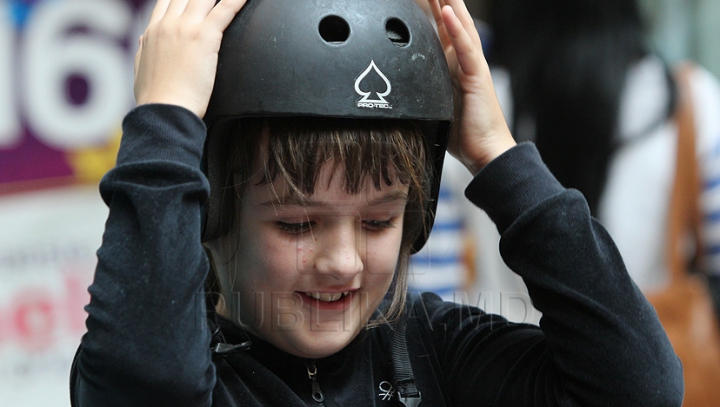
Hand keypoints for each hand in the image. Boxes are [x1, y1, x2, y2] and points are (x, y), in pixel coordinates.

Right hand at [134, 0, 246, 117]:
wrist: (164, 111)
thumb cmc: (156, 99)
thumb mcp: (141, 69)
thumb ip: (144, 51)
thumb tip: (143, 40)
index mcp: (153, 33)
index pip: (167, 3)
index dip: (180, 0)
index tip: (189, 1)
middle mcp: (167, 25)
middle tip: (209, 2)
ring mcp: (185, 28)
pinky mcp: (204, 36)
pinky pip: (225, 9)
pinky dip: (237, 1)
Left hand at [427, 0, 515, 173]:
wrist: (484, 153)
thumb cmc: (462, 134)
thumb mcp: (433, 107)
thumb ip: (420, 92)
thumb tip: (395, 91)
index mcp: (451, 66)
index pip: (438, 30)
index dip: (429, 9)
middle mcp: (463, 61)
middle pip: (449, 21)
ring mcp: (472, 66)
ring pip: (460, 26)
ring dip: (448, 3)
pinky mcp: (477, 77)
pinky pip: (466, 49)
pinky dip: (457, 29)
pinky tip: (449, 11)